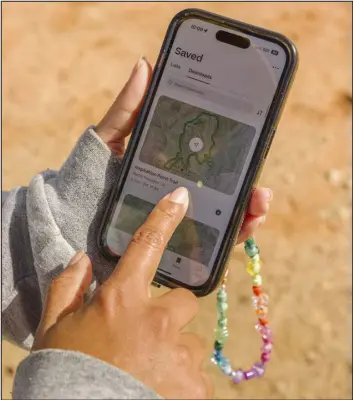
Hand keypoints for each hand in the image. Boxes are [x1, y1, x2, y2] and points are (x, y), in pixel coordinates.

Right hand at [33, 187, 211, 399]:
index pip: (147, 245)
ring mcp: (179, 353)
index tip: (180, 196)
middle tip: (149, 334)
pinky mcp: (195, 385)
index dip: (164, 217)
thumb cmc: (66, 374)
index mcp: (122, 299)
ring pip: (191, 340)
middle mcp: (157, 320)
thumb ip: (67, 288)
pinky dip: (182, 379)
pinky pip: (198, 373)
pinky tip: (159, 389)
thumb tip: (82, 259)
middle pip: (184, 299)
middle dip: (171, 312)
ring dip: (175, 349)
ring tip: (148, 369)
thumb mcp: (56, 328)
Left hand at [95, 57, 272, 241]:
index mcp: (174, 169)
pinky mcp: (176, 244)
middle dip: (249, 188)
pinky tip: (245, 226)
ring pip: (225, 217)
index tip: (252, 148)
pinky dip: (233, 235)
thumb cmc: (93, 174)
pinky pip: (211, 243)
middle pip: (225, 191)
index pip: (212, 162)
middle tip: (261, 188)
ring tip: (259, 205)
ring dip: (249, 212)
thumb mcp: (112, 138)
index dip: (235, 155)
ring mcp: (181, 220)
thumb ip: (129, 108)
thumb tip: (145, 65)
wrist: (74, 216)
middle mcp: (183, 195)